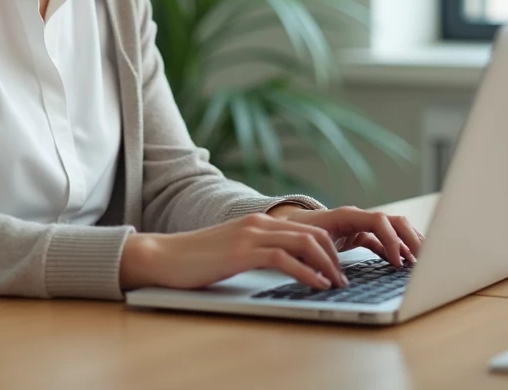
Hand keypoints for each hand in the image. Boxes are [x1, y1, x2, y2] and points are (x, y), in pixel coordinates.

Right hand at [119, 213, 349, 291]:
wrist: (164, 256)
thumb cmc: (197, 258)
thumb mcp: (235, 250)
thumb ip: (259, 251)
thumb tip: (287, 266)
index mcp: (259, 221)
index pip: (308, 228)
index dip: (330, 247)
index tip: (338, 269)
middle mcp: (259, 223)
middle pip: (313, 232)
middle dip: (335, 256)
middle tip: (343, 279)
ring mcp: (250, 236)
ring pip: (304, 242)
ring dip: (326, 265)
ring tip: (336, 284)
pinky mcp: (241, 253)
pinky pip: (284, 259)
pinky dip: (306, 272)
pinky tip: (316, 284)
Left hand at [267, 203, 423, 267]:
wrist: (284, 228)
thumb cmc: (293, 235)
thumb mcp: (304, 246)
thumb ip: (318, 260)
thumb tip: (332, 280)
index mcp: (346, 215)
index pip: (379, 221)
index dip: (392, 241)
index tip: (398, 263)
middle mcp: (357, 217)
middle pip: (394, 221)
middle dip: (412, 239)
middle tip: (425, 260)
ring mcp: (359, 225)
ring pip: (393, 228)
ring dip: (408, 242)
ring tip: (421, 261)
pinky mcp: (359, 234)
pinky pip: (384, 239)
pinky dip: (395, 249)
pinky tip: (403, 264)